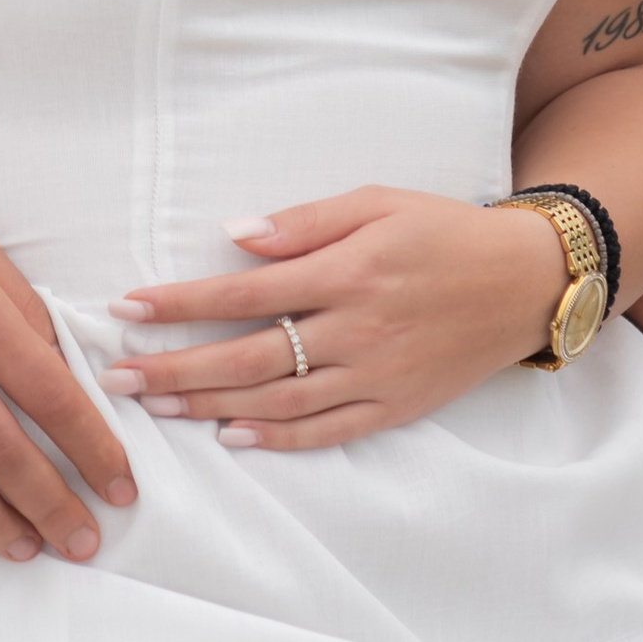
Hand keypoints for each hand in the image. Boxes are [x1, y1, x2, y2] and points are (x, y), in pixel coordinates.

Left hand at [102, 184, 568, 450]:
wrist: (525, 280)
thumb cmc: (444, 229)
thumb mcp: (376, 202)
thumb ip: (304, 222)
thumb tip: (234, 238)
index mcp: (346, 272)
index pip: (243, 295)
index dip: (180, 304)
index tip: (128, 308)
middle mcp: (356, 330)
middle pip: (248, 357)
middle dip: (175, 367)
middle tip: (117, 376)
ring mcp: (377, 374)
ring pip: (279, 401)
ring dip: (211, 405)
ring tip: (156, 408)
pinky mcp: (397, 405)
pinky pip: (329, 431)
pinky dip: (279, 439)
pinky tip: (233, 438)